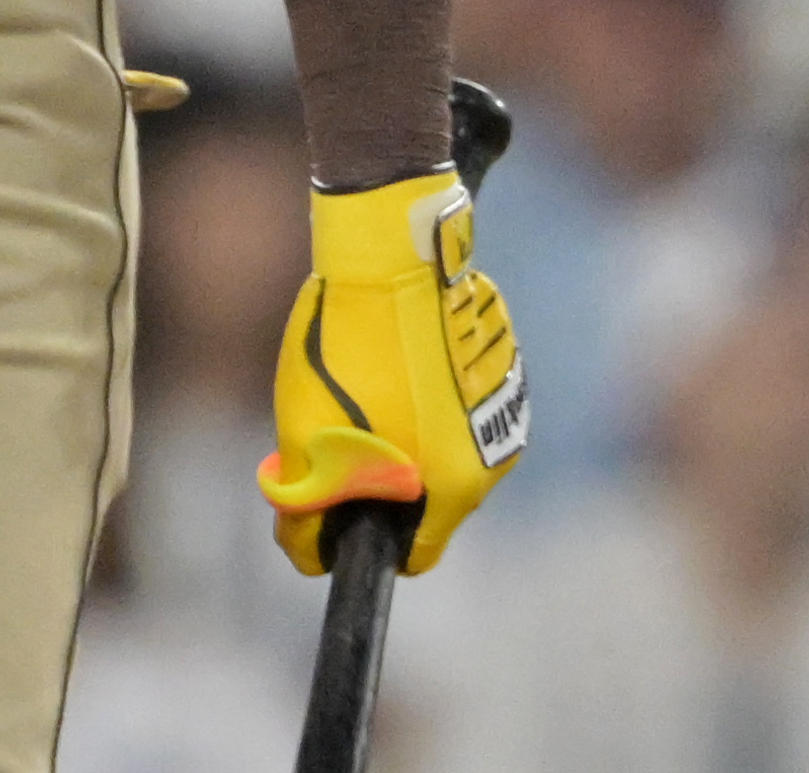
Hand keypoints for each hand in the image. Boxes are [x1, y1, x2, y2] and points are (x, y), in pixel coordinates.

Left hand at [256, 169, 526, 576]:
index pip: (415, 555)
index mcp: (452, 486)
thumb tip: (305, 551)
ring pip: (441, 451)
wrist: (391, 253)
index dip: (367, 544)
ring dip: (404, 437)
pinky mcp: (502, 368)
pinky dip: (426, 399)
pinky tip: (394, 360)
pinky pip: (457, 407)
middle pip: (428, 502)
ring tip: (366, 387)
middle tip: (337, 436)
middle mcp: (493, 460)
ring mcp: (505, 410)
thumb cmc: (347, 346)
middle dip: (381, 483)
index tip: (336, 516)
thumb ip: (306, 507)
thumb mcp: (303, 436)